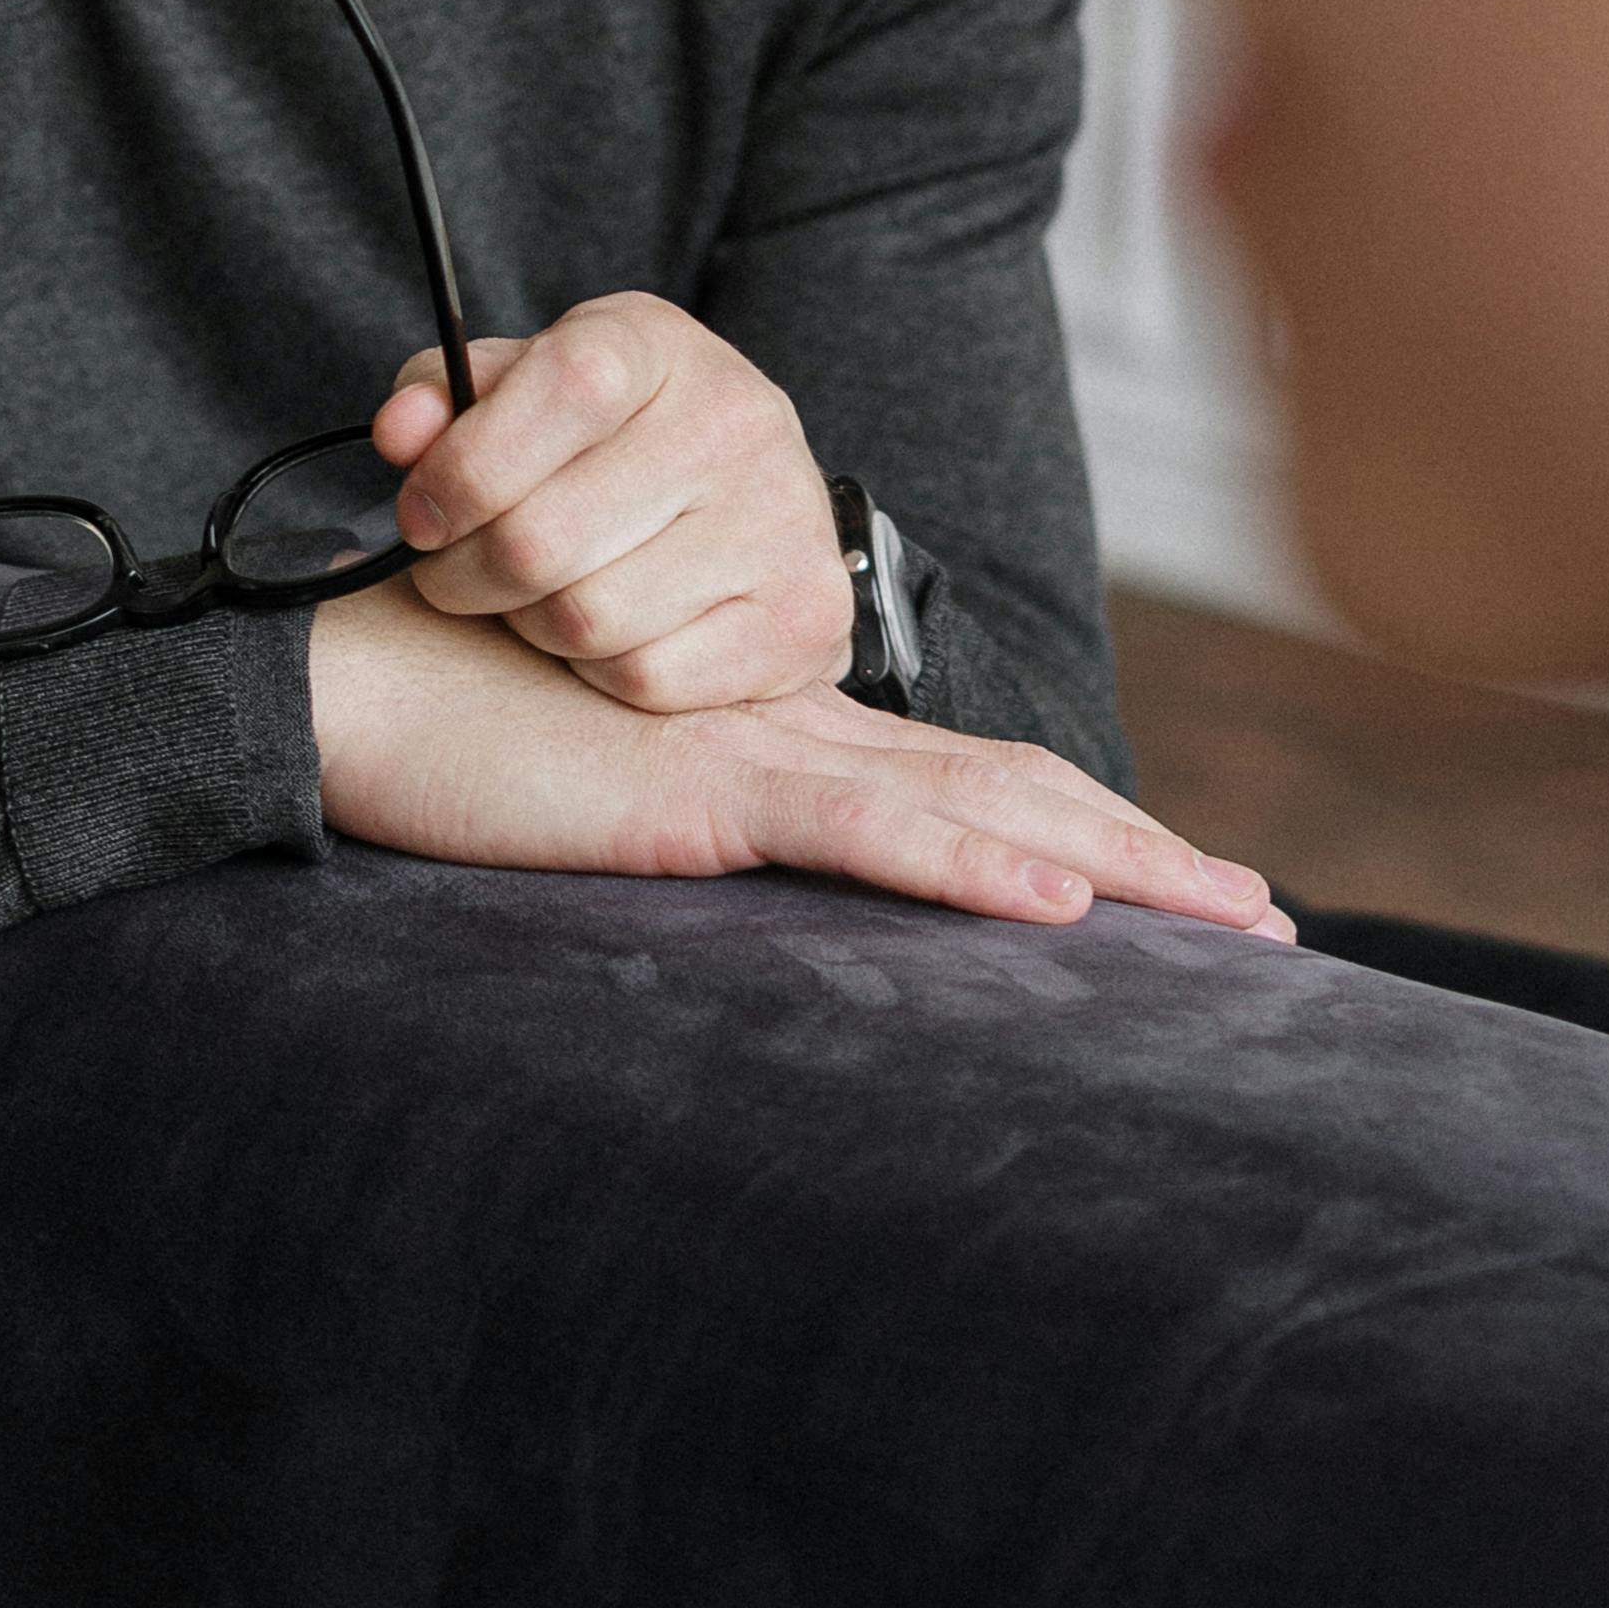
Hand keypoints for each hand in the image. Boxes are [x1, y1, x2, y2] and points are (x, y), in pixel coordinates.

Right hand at [306, 572, 1290, 938]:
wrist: (339, 685)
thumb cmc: (443, 733)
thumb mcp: (592, 794)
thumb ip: (676, 820)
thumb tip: (729, 871)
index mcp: (774, 731)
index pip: (960, 777)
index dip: (1076, 824)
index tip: (1180, 886)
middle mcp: (789, 728)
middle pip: (1007, 786)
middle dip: (1146, 858)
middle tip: (1269, 921)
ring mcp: (751, 752)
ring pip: (973, 806)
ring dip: (1115, 866)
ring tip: (1228, 918)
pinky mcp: (698, 790)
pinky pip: (860, 830)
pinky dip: (969, 862)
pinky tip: (1058, 902)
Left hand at [373, 298, 856, 711]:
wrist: (758, 498)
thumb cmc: (615, 440)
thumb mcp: (528, 386)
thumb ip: (448, 398)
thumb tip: (400, 433)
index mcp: (657, 346)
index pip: (564, 390)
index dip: (466, 466)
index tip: (421, 515)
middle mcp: (737, 422)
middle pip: (544, 537)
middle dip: (467, 574)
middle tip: (456, 576)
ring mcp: (781, 522)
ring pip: (588, 620)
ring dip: (532, 627)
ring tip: (537, 599)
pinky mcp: (801, 617)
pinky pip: (647, 679)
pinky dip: (601, 673)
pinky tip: (611, 632)